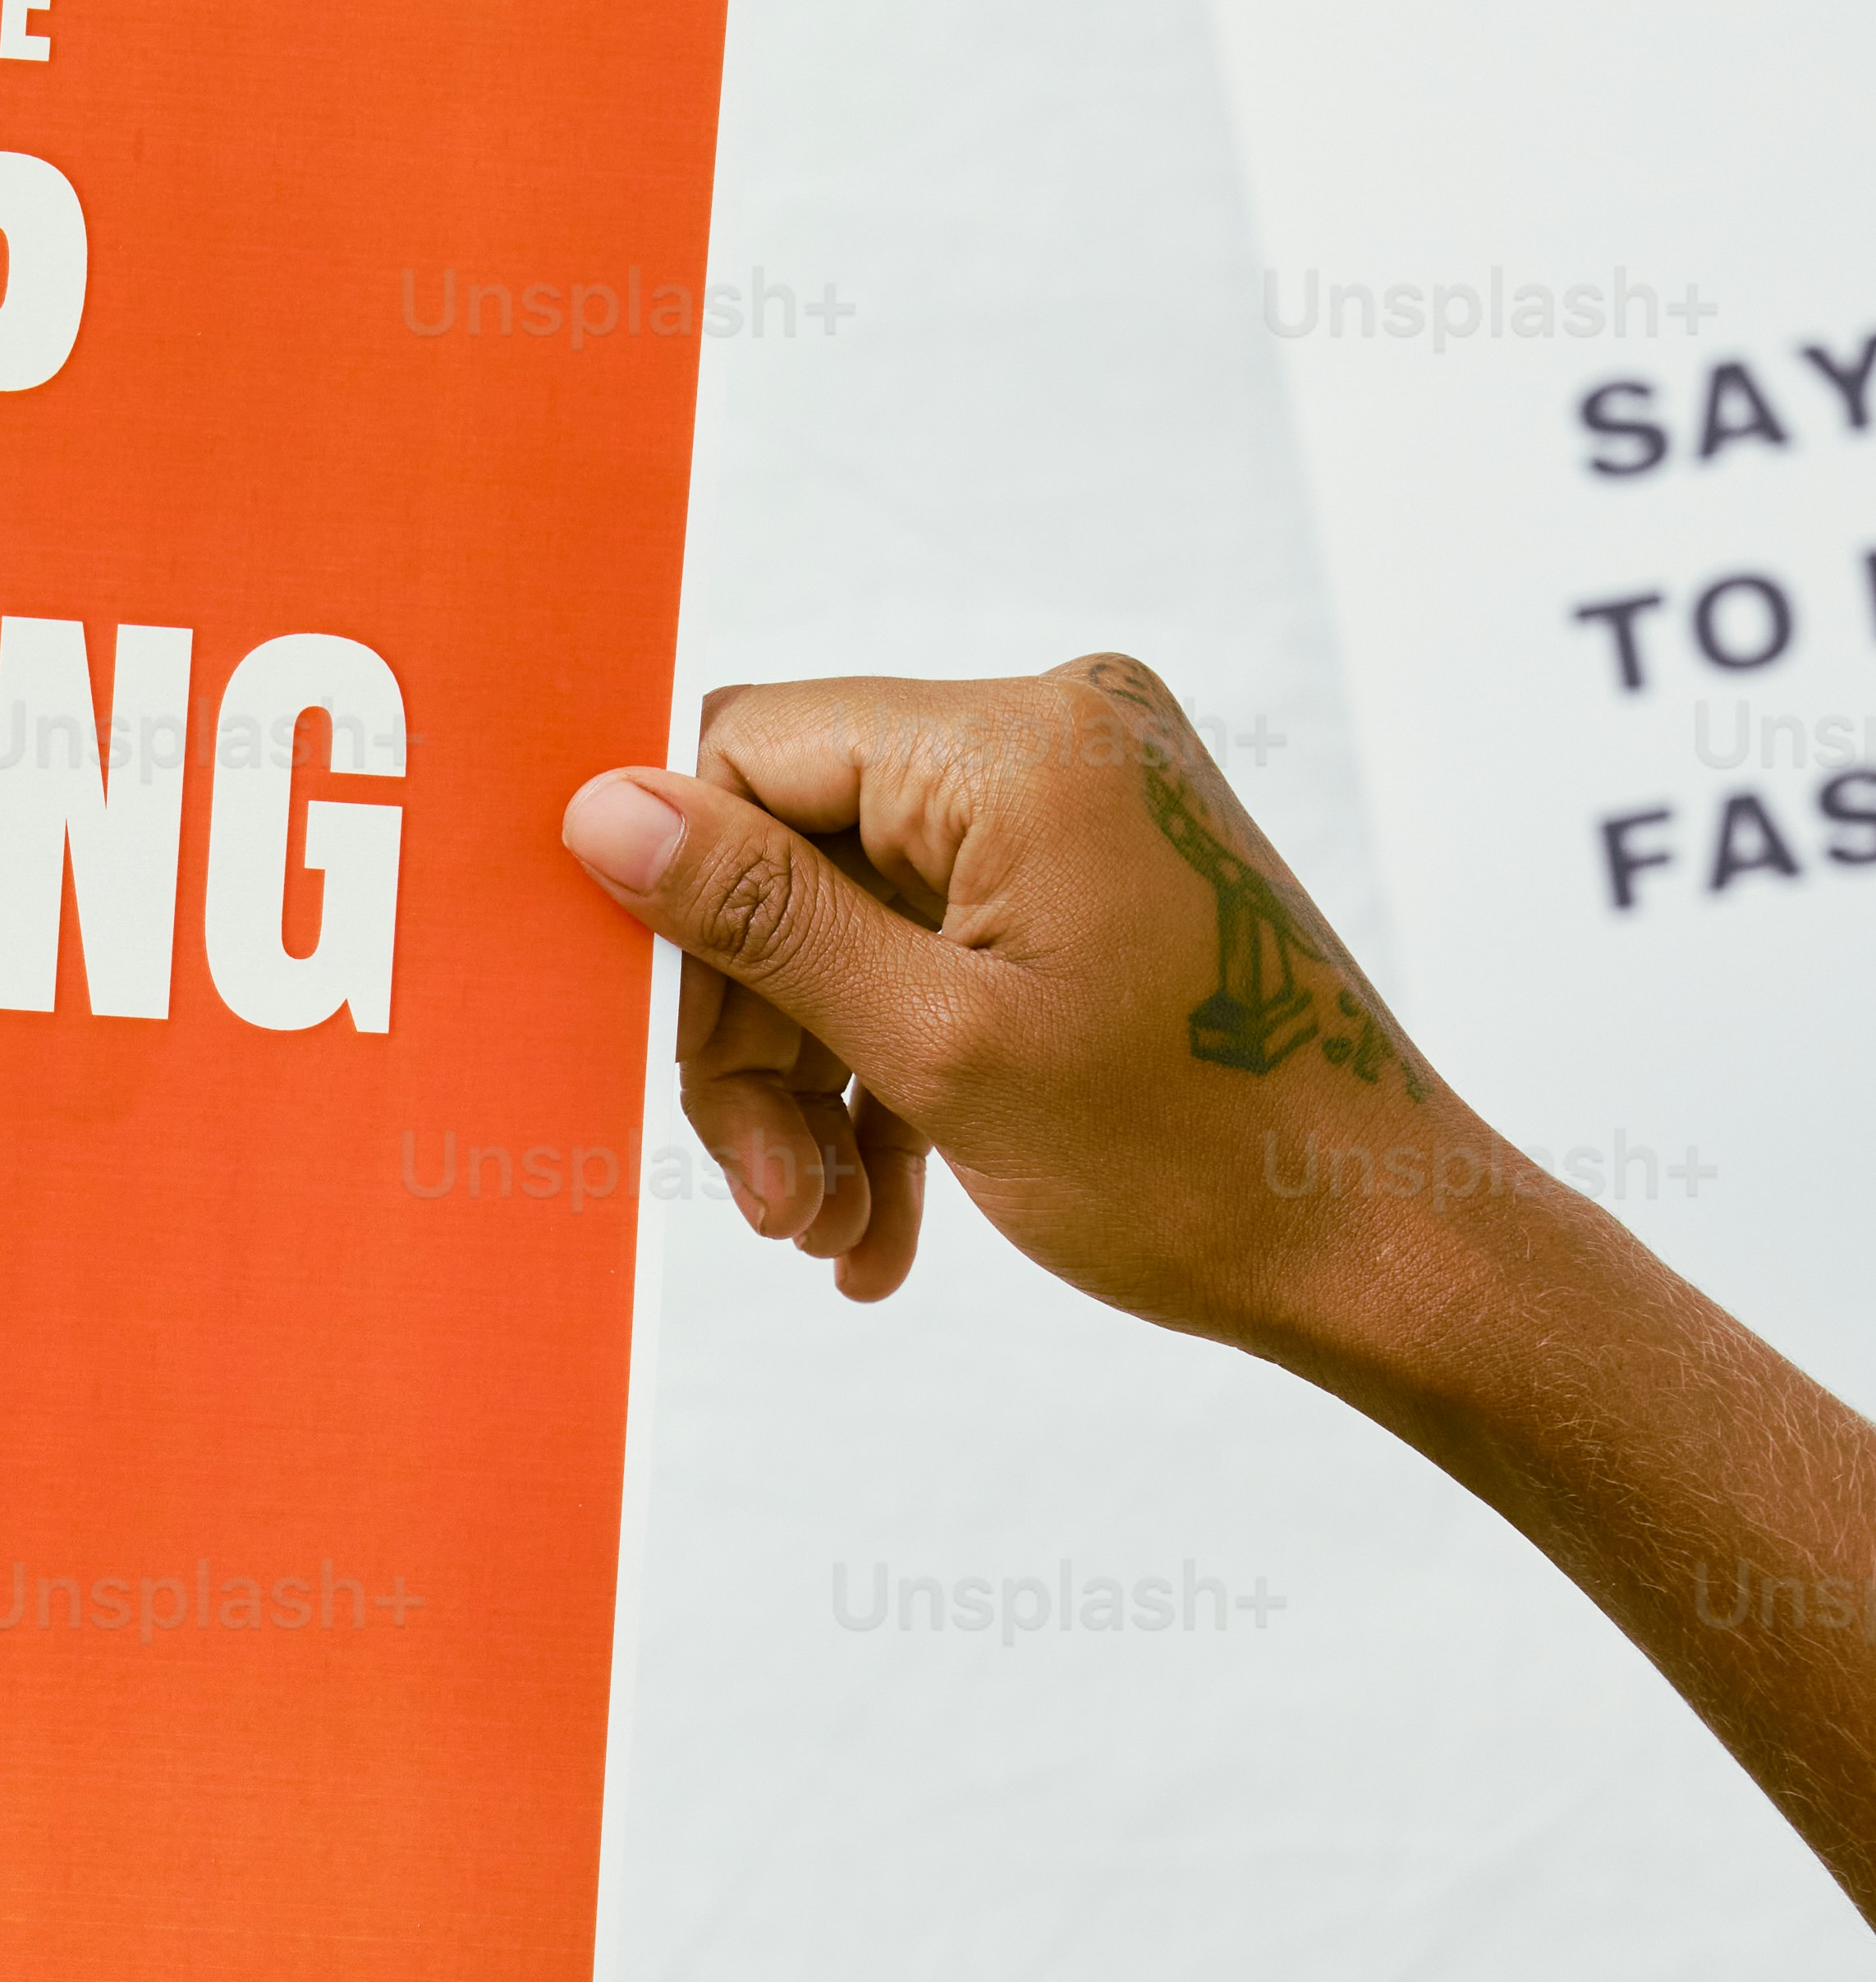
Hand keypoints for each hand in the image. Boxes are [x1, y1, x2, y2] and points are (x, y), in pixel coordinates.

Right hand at [562, 655, 1478, 1364]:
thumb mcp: (936, 1048)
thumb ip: (760, 918)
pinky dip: (895, 1081)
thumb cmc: (1193, 1160)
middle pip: (799, 852)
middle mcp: (1056, 736)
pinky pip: (936, 953)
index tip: (689, 1070)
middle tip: (770, 1207)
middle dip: (762, 1038)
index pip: (754, 755)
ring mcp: (1082, 807)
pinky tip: (878, 1229)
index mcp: (1020, 741)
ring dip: (819, 1087)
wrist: (1381, 1245)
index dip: (690, 912)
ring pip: (855, 923)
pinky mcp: (1097, 878)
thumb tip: (599, 808)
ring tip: (830, 1239)